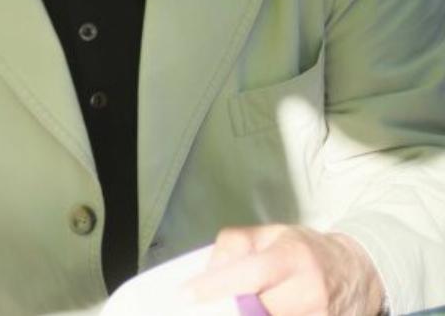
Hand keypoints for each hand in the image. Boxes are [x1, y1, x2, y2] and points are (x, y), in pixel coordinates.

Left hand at [186, 225, 384, 315]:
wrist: (358, 273)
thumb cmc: (305, 251)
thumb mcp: (270, 234)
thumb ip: (234, 246)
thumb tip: (207, 272)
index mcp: (293, 258)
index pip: (251, 273)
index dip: (215, 286)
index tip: (185, 295)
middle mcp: (309, 290)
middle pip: (256, 309)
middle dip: (226, 310)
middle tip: (205, 306)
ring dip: (245, 314)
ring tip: (229, 306)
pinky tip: (253, 310)